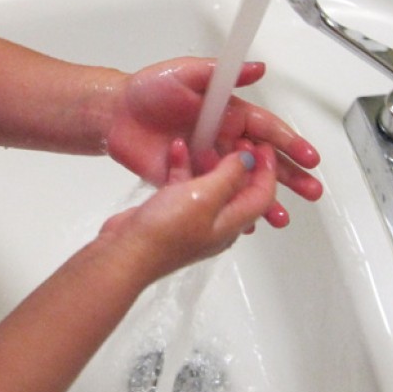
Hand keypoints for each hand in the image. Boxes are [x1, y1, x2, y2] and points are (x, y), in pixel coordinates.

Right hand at [100, 139, 277, 278]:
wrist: (125, 254)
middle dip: (240, 163)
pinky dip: (183, 167)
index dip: (267, 170)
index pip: (262, 196)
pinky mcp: (170, 214)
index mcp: (232, 224)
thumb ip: (229, 176)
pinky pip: (184, 186)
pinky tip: (175, 148)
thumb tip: (250, 161)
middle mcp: (217, 224)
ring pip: (210, 185)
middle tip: (235, 138)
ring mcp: (192, 219)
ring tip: (204, 137)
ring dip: (209, 162)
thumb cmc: (168, 228)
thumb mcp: (204, 196)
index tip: (263, 145)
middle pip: (238, 189)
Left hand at [103, 58, 321, 226]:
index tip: (309, 157)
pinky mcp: (189, 180)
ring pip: (244, 184)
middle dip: (289, 176)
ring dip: (266, 200)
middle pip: (263, 160)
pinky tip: (249, 224)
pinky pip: (216, 197)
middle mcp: (222, 139)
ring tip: (283, 217)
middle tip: (311, 191)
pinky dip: (233, 210)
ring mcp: (208, 162)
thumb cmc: (147, 90)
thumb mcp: (187, 73)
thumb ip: (223, 74)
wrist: (113, 115)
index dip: (289, 143)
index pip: (266, 130)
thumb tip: (257, 68)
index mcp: (228, 114)